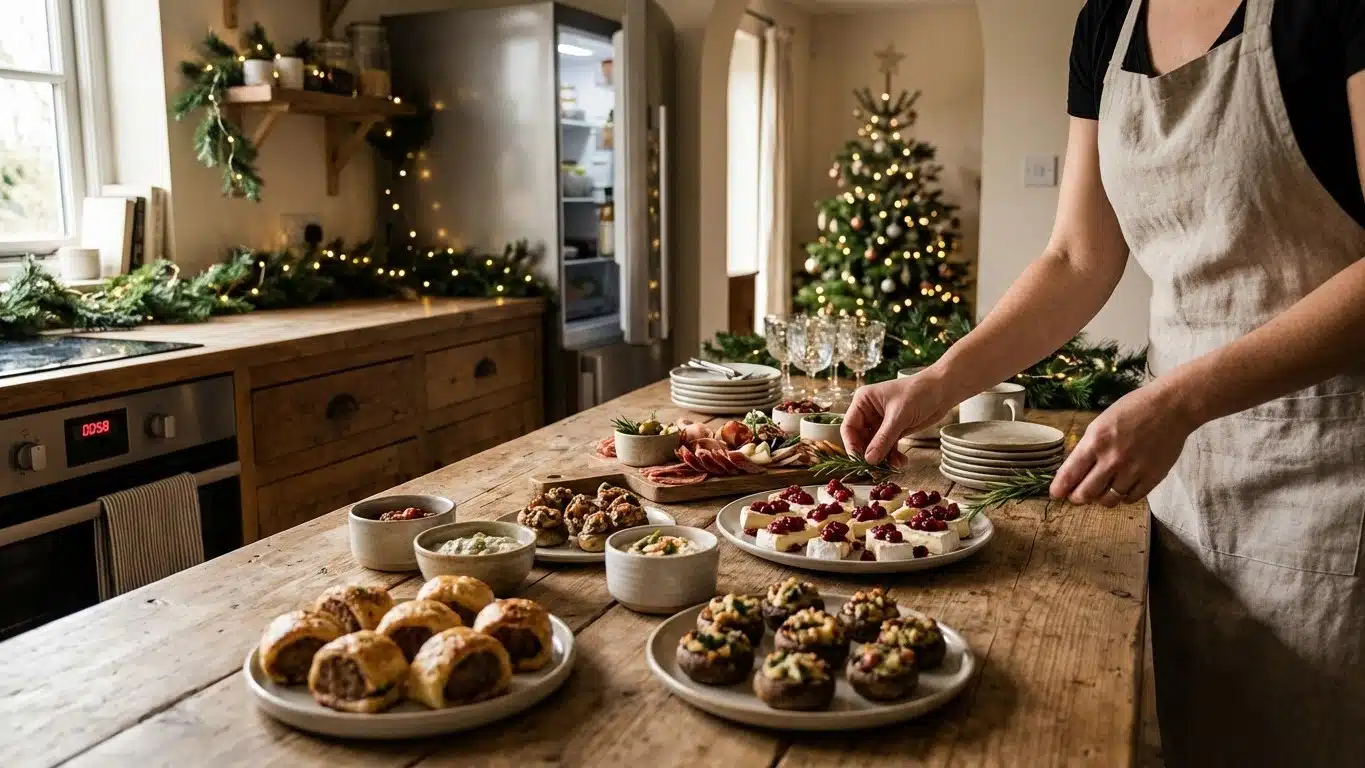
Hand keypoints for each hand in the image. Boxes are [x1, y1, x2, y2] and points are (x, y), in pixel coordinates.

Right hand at [842, 372, 952, 463]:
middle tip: (876, 470)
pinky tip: (901, 462)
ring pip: (874, 446)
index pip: (848, 427)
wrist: (943, 389)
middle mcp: (868, 412)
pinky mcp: (894, 430)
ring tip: (893, 467)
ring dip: (883, 458)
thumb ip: (883, 439)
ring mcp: (881, 422)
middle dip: (869, 455)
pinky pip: (887, 447)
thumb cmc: (919, 392)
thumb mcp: (899, 416)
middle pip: (860, 440)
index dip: (851, 446)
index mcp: (863, 401)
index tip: (860, 461)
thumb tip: (869, 460)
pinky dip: (893, 456)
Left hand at [1049, 381, 1198, 506]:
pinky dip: (1123, 497)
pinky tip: (1121, 489)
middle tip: (1077, 497)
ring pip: (1108, 500)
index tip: (1056, 494)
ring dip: (1101, 499)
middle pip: (1086, 493)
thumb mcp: (1101, 423)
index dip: (1060, 488)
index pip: (1070, 473)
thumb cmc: (1133, 410)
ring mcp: (1133, 471)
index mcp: (1095, 442)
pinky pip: (1130, 499)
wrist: (1170, 408)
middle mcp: (1112, 459)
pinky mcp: (1152, 478)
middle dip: (1077, 498)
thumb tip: (1075, 472)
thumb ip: (1088, 448)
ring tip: (1100, 492)